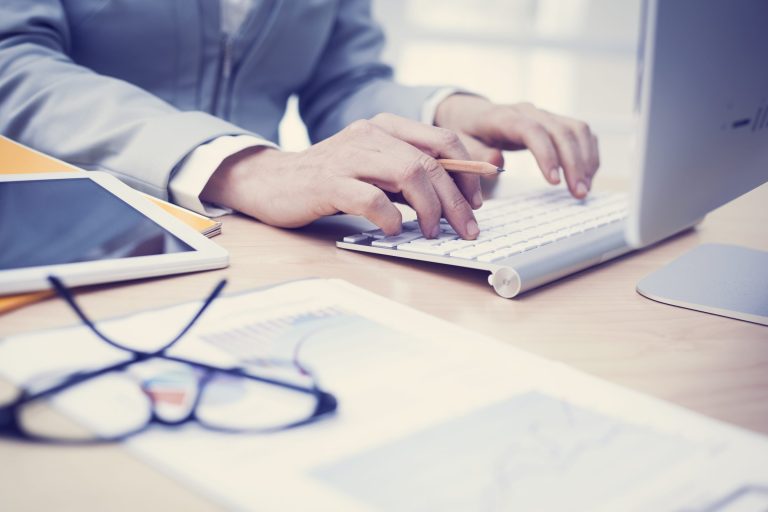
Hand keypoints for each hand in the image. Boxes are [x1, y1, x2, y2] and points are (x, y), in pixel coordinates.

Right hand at [201, 113, 481, 238]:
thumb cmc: (331, 180)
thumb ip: (408, 176)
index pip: (443, 141)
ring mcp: (350, 156)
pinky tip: (391, 231)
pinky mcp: (329, 182)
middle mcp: (371, 135)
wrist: (272, 181)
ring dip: (431, 209)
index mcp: (387, 127)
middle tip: (467, 229)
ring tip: (432, 232)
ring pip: (409, 174)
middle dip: (456, 200)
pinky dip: (390, 218)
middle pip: (431, 162)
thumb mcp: (375, 171)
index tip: (476, 204)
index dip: (468, 173)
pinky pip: (372, 198)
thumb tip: (453, 198)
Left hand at [434, 94, 599, 197]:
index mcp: (504, 117)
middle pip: (561, 131)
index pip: (532, 130)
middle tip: (578, 193)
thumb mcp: (461, 144)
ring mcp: (545, 115)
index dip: (546, 154)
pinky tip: (587, 175)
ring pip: (577, 129)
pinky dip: (588, 153)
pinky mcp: (555, 121)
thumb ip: (476, 154)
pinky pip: (580, 132)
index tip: (553, 182)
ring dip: (586, 159)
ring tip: (583, 189)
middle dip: (574, 163)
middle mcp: (529, 112)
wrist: (471, 113)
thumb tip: (497, 165)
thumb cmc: (466, 131)